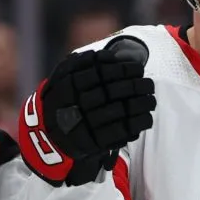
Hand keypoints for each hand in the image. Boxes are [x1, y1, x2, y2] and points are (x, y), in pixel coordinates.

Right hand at [19, 36, 154, 185]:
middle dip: (135, 86)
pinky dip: (136, 124)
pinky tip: (147, 117)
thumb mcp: (60, 78)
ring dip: (140, 104)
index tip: (138, 68)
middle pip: (113, 91)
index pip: (101, 73)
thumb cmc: (62, 102)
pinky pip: (120, 132)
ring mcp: (84, 125)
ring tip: (151, 99)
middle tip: (149, 83)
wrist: (48, 136)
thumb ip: (80, 64)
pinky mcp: (93, 143)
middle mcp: (75, 104)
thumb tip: (111, 55)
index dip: (122, 70)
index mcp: (67, 86)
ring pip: (119, 111)